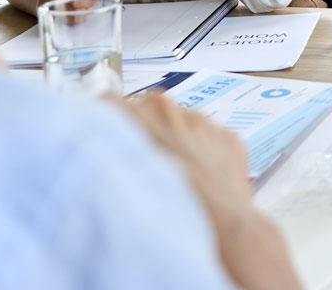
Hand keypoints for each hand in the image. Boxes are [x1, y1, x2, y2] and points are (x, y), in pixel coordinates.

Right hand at [123, 93, 300, 289]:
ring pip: (180, 123)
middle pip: (147, 111)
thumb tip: (103, 157)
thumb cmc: (164, 211)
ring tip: (175, 178)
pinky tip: (201, 183)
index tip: (109, 139)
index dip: (108, 124)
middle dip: (144, 132)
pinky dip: (203, 154)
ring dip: (175, 142)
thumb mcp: (118, 185)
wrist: (220, 228)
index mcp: (136, 114)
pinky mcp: (228, 136)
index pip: (110, 103)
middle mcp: (170, 109)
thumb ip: (110, 157)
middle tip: (144, 164)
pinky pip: (209, 138)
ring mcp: (202, 121)